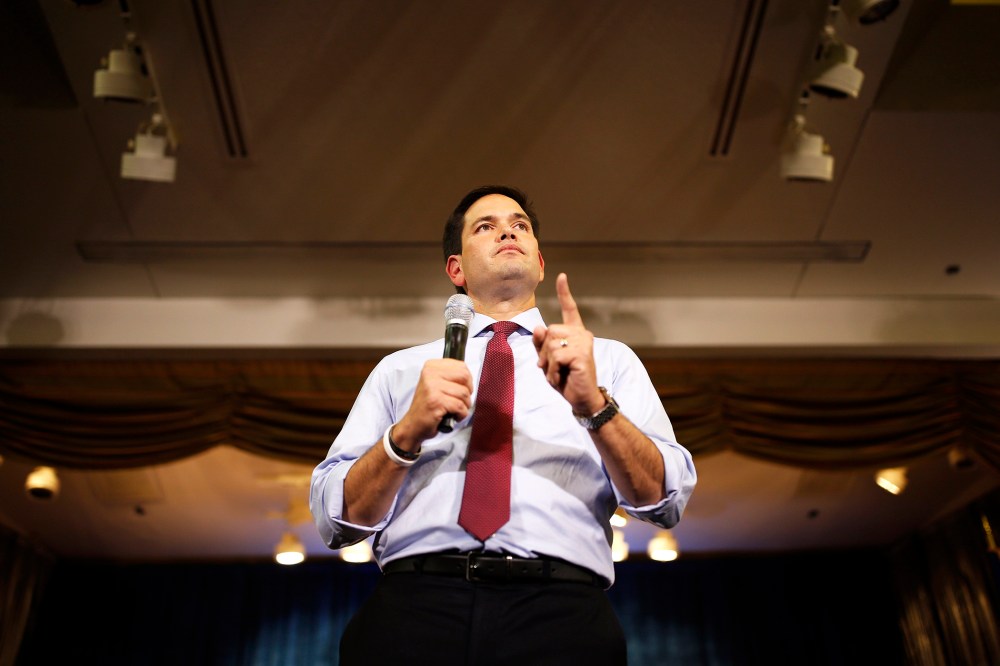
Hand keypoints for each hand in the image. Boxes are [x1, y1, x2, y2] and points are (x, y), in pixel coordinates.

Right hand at [394, 358, 473, 447]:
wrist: (413, 425)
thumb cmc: (427, 406)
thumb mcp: (436, 384)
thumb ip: (451, 376)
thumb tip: (470, 377)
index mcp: (431, 366)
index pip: (461, 366)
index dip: (467, 381)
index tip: (460, 389)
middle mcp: (430, 374)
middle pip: (465, 377)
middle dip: (467, 392)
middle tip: (459, 400)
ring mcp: (432, 387)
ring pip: (464, 393)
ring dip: (464, 406)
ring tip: (454, 410)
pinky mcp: (436, 401)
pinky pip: (460, 406)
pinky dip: (461, 415)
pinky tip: (452, 416)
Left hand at [532, 273, 604, 414]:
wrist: (581, 398)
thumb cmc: (566, 379)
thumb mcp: (548, 361)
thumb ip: (542, 344)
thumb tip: (539, 327)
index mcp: (574, 332)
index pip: (569, 309)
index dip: (564, 293)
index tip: (561, 276)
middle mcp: (582, 333)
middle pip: (549, 331)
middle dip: (544, 352)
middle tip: (554, 368)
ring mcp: (584, 342)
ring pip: (551, 343)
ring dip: (548, 363)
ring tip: (558, 373)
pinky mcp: (582, 353)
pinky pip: (556, 356)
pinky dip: (552, 371)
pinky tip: (561, 377)